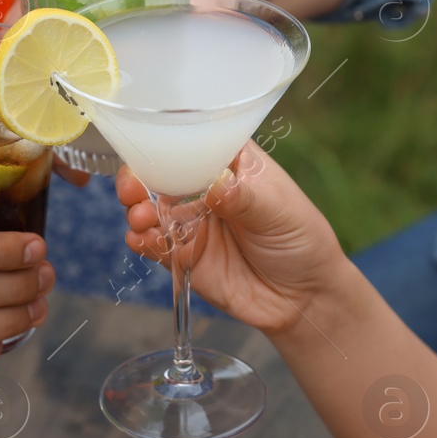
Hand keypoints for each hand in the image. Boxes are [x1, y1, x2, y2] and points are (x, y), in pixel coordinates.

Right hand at [116, 143, 344, 334]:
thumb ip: (244, 198)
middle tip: (133, 187)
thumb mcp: (279, 212)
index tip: (150, 146)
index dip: (167, 140)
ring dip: (137, 210)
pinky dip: (141, 241)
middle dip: (138, 176)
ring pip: (150, 208)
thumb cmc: (301, 240)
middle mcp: (206, 189)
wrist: (303, 298)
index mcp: (231, 163)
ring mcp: (192, 223)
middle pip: (160, 173)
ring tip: (142, 219)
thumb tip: (216, 182)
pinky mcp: (184, 256)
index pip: (194, 139)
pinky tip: (143, 241)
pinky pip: (154, 245)